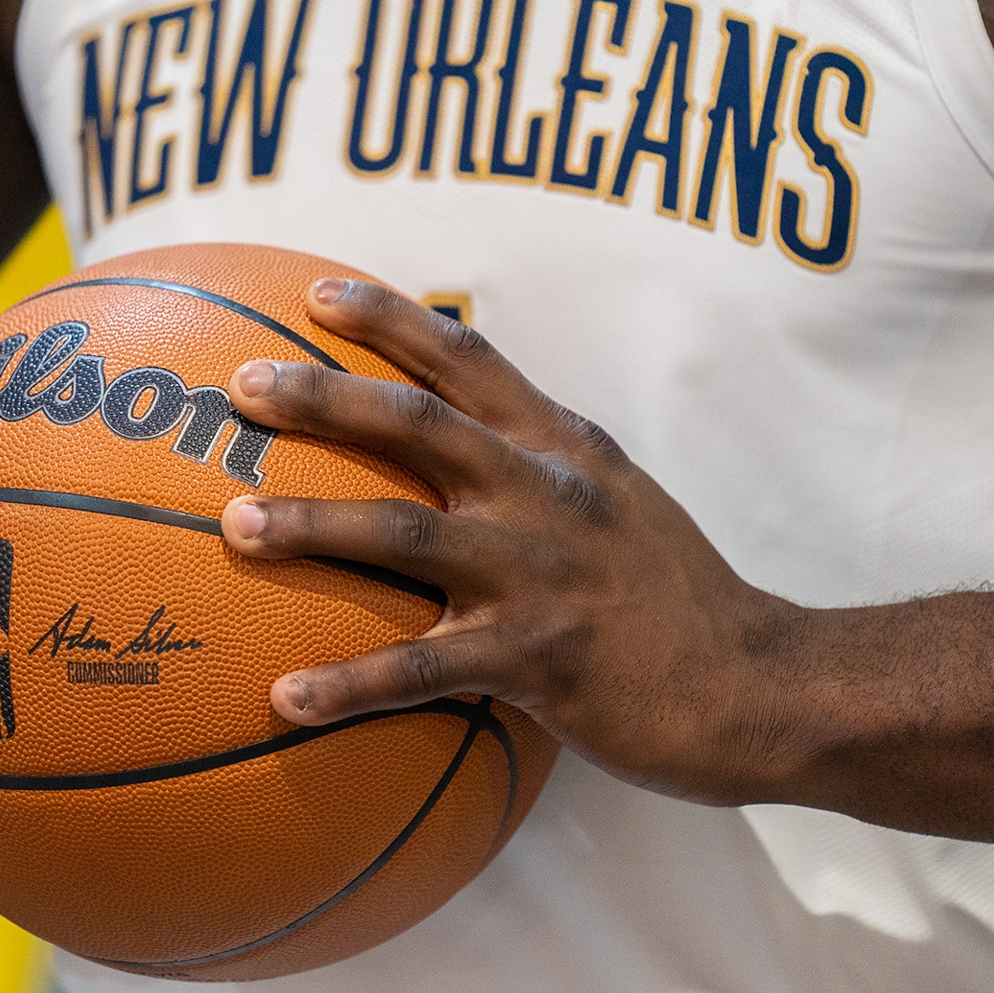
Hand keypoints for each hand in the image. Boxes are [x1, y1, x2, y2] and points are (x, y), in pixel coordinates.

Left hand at [221, 280, 801, 804]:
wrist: (760, 685)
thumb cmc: (679, 597)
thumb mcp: (622, 497)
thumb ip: (548, 460)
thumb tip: (469, 436)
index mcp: (564, 448)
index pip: (469, 360)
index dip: (391, 320)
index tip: (316, 292)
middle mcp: (547, 493)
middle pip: (417, 425)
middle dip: (322, 398)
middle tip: (238, 386)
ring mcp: (540, 573)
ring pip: (404, 533)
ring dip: (312, 525)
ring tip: (232, 523)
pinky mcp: (536, 659)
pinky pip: (421, 669)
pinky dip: (348, 684)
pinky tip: (285, 700)